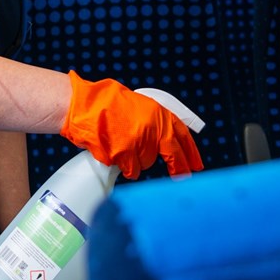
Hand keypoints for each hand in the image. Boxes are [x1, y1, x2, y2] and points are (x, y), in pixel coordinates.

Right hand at [59, 71, 202, 179]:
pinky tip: (114, 152)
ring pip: (146, 163)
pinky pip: (130, 170)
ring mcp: (139, 143)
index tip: (195, 164)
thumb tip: (169, 139)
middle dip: (179, 168)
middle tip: (182, 176)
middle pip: (173, 155)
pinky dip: (123, 165)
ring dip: (137, 160)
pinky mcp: (125, 156)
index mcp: (158, 114)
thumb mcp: (138, 105)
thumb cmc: (106, 103)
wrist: (84, 106)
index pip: (182, 136)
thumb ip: (154, 121)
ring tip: (122, 144)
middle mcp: (152, 129)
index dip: (190, 152)